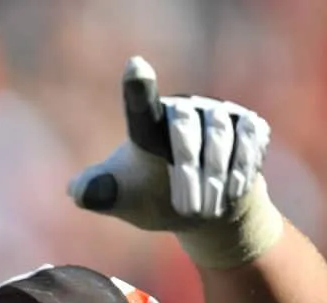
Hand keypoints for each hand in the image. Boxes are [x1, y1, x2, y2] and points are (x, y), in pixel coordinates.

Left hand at [67, 56, 282, 267]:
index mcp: (146, 123)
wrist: (203, 211)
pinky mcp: (249, 123)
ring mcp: (219, 112)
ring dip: (215, 176)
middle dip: (187, 171)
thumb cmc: (153, 199)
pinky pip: (250, 139)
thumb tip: (76, 191)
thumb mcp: (120, 201)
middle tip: (187, 209)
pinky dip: (241, 169)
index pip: (140, 104)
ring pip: (221, 135)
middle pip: (185, 127)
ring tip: (205, 210)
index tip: (135, 66)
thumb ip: (97, 193)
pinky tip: (231, 193)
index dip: (138, 87)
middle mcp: (183, 108)